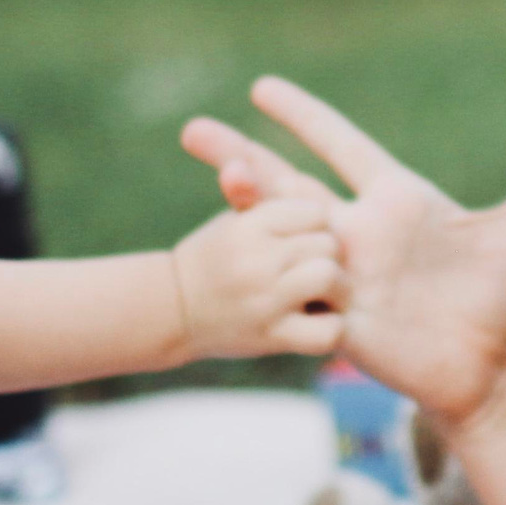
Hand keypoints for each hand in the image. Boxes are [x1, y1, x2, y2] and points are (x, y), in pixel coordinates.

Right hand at [172, 197, 344, 359]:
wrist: (172, 310)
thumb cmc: (214, 257)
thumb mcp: (231, 220)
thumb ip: (251, 193)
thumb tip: (236, 167)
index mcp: (248, 226)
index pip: (314, 213)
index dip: (315, 226)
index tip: (302, 239)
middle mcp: (255, 261)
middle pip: (328, 243)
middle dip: (325, 254)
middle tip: (311, 267)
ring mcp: (265, 301)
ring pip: (329, 276)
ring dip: (333, 288)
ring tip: (319, 294)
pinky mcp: (272, 338)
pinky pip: (328, 330)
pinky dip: (329, 328)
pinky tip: (316, 321)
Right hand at [181, 77, 505, 429]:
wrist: (490, 372)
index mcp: (395, 200)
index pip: (341, 145)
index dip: (303, 116)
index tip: (262, 88)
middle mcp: (359, 231)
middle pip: (287, 183)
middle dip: (239, 154)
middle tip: (189, 129)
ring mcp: (341, 272)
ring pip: (280, 230)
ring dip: (248, 203)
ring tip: (222, 174)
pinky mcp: (334, 314)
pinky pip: (293, 286)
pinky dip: (272, 268)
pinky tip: (239, 249)